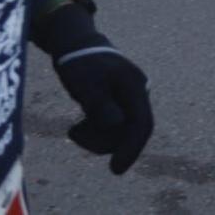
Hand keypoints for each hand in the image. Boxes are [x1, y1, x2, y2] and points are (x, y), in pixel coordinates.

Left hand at [40, 4, 153, 175]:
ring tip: (73, 130)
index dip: (131, 149)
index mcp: (134, 86)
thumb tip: (117, 126)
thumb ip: (101, 105)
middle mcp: (137, 93)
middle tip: (74, 135)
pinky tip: (77, 127)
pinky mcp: (119, 105)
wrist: (76, 45)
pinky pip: (113, 128)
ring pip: (120, 133)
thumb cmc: (80, 63)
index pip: (141, 124)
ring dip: (97, 138)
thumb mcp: (86, 84)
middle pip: (130, 131)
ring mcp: (129, 99)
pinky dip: (95, 132)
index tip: (115, 170)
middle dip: (103, 142)